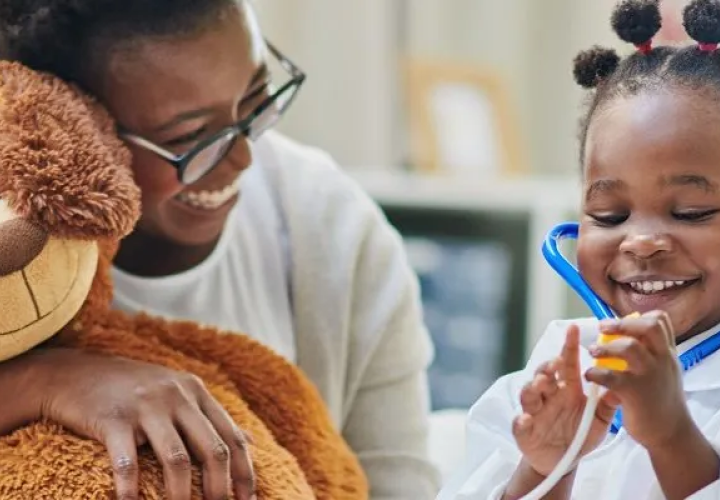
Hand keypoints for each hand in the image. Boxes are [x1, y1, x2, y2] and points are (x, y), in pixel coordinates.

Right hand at [29, 348, 254, 499]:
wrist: (74, 372)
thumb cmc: (132, 388)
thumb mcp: (178, 391)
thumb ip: (212, 416)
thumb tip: (252, 443)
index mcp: (196, 391)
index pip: (232, 437)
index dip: (244, 473)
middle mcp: (177, 396)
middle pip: (212, 450)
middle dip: (219, 489)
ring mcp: (146, 406)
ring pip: (177, 459)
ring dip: (182, 496)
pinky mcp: (113, 419)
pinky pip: (128, 463)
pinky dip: (131, 491)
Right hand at [513, 325, 616, 475]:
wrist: (563, 462)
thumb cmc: (580, 435)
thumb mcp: (600, 421)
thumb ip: (608, 405)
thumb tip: (622, 385)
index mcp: (568, 389)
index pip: (568, 363)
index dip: (569, 346)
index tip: (574, 328)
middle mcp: (549, 396)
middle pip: (543, 374)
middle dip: (547, 367)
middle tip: (555, 364)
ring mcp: (535, 411)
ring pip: (528, 393)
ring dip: (532, 387)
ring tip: (541, 384)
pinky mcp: (524, 430)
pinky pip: (519, 422)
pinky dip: (521, 420)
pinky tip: (526, 419)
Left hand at [585, 310, 690, 449]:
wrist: (670, 433)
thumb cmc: (661, 400)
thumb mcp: (664, 371)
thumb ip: (651, 352)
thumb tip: (630, 333)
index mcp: (666, 353)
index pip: (659, 321)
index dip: (639, 316)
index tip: (622, 321)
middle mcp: (662, 360)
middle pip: (649, 327)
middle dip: (622, 323)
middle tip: (603, 327)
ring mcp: (650, 376)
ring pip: (631, 348)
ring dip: (606, 346)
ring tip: (593, 352)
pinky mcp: (636, 394)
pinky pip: (613, 377)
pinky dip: (597, 373)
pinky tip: (590, 375)